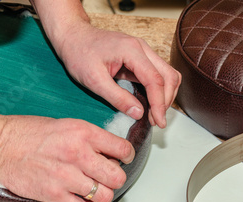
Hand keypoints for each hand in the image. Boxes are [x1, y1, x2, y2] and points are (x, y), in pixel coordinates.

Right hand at [0, 116, 134, 201]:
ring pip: (104, 196)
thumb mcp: (66, 125)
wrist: (0, 145)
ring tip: (92, 188)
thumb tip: (111, 152)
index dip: (126, 156)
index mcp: (83, 133)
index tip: (123, 159)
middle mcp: (77, 154)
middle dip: (115, 178)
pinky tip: (79, 199)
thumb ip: (90, 138)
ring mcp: (65, 176)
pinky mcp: (53, 194)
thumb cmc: (29, 133)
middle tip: (107, 176)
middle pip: (117, 177)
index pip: (123, 149)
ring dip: (101, 194)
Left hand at [56, 22, 180, 127]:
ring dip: (165, 96)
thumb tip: (138, 113)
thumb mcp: (94, 80)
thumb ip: (117, 97)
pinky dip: (158, 90)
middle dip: (166, 101)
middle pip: (169, 76)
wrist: (73, 37)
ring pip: (167, 75)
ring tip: (154, 114)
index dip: (159, 104)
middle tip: (156, 121)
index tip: (159, 122)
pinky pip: (157, 74)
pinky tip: (150, 103)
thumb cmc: (80, 53)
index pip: (155, 80)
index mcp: (132, 50)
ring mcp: (143, 52)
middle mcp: (142, 48)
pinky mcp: (140, 58)